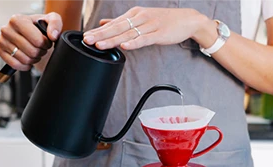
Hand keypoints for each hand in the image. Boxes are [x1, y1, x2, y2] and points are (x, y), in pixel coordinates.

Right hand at [0, 13, 62, 70]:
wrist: (31, 34)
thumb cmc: (40, 27)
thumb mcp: (51, 20)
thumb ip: (55, 24)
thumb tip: (53, 35)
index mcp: (17, 20)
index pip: (37, 40)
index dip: (45, 44)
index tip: (46, 42)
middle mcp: (7, 29)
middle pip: (31, 51)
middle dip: (40, 52)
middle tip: (41, 48)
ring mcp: (2, 41)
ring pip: (24, 59)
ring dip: (34, 59)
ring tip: (35, 52)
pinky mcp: (0, 51)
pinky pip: (15, 65)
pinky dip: (25, 65)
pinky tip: (28, 59)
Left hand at [83, 6, 213, 50]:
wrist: (186, 20)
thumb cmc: (163, 20)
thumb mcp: (141, 18)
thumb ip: (122, 22)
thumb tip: (104, 23)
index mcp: (134, 14)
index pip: (113, 23)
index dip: (99, 31)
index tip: (86, 37)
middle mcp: (139, 18)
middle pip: (117, 28)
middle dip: (101, 35)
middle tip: (88, 41)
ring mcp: (149, 25)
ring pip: (128, 34)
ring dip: (113, 40)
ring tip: (100, 45)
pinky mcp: (158, 34)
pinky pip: (144, 39)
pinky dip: (134, 43)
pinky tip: (124, 46)